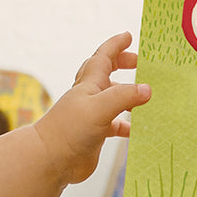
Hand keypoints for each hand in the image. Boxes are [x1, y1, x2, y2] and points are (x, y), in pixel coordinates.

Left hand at [35, 32, 150, 186]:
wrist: (49, 159)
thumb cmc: (69, 129)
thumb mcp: (99, 107)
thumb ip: (124, 96)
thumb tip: (147, 89)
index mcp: (89, 84)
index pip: (103, 57)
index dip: (116, 45)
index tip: (128, 36)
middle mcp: (90, 97)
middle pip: (107, 73)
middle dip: (122, 64)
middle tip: (139, 63)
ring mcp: (92, 116)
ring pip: (113, 99)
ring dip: (127, 95)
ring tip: (146, 97)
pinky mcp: (95, 134)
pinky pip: (115, 125)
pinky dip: (127, 125)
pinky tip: (137, 130)